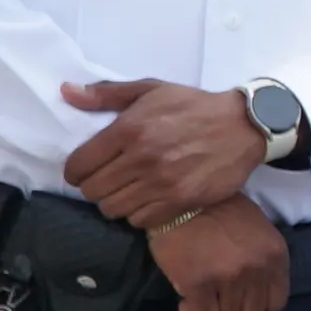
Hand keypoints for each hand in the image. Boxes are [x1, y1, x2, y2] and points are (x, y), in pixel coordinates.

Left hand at [61, 79, 271, 224]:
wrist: (244, 125)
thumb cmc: (194, 106)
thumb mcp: (151, 90)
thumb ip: (107, 94)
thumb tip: (66, 92)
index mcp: (129, 129)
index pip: (78, 166)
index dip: (76, 171)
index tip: (85, 170)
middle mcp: (142, 158)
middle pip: (93, 191)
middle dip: (95, 187)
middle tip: (109, 180)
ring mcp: (162, 183)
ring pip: (113, 209)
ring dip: (116, 202)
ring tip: (128, 191)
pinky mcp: (181, 200)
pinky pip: (140, 220)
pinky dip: (139, 213)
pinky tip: (148, 200)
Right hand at [150, 203, 288, 310]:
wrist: (183, 198)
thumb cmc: (219, 209)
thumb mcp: (258, 230)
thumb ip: (263, 259)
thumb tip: (255, 289)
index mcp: (275, 256)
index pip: (276, 303)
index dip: (256, 303)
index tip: (240, 296)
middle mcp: (257, 270)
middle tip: (218, 298)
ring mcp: (228, 279)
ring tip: (202, 299)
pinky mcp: (197, 285)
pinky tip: (186, 303)